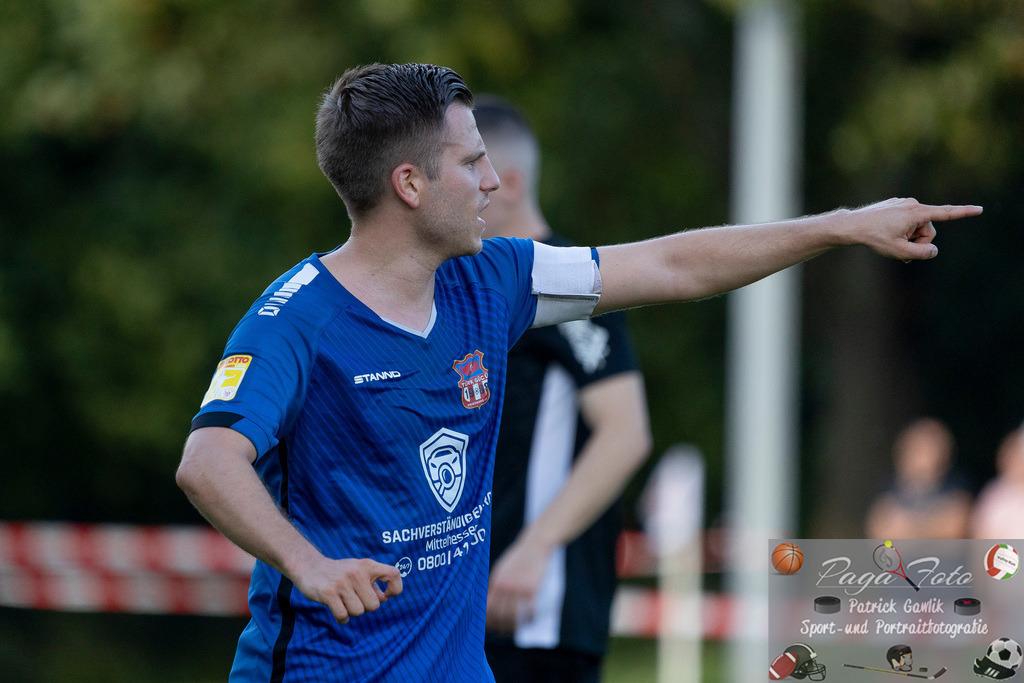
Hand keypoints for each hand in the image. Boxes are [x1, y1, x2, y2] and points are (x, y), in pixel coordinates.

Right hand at [291, 556, 402, 623]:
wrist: (309, 567)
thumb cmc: (339, 572)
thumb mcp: (358, 571)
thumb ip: (372, 584)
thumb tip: (384, 598)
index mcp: (367, 565)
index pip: (394, 574)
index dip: (395, 588)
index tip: (386, 595)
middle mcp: (356, 572)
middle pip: (374, 605)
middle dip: (366, 607)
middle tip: (355, 599)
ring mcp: (342, 583)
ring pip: (358, 612)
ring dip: (352, 612)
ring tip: (344, 602)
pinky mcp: (328, 593)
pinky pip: (343, 616)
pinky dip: (342, 618)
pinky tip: (337, 609)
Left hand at [485, 537, 554, 633]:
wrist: (535, 546)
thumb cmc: (518, 558)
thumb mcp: (501, 569)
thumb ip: (495, 584)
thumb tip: (488, 602)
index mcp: (496, 581)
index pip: (487, 607)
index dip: (487, 620)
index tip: (489, 627)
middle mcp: (505, 586)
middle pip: (499, 614)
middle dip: (499, 627)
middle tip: (502, 633)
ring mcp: (519, 588)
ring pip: (513, 615)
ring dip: (514, 626)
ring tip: (515, 630)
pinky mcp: (532, 589)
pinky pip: (529, 610)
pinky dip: (529, 619)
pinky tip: (529, 621)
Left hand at [845, 198, 981, 260]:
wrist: (852, 226)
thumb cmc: (875, 238)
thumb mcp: (899, 251)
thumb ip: (921, 253)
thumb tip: (934, 251)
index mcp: (916, 213)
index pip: (945, 213)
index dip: (964, 213)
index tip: (979, 209)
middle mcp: (912, 205)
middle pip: (928, 229)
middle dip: (919, 242)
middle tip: (904, 253)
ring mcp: (904, 204)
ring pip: (917, 227)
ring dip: (910, 238)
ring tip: (894, 244)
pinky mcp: (896, 206)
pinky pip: (907, 222)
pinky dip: (903, 232)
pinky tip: (888, 235)